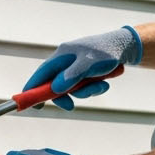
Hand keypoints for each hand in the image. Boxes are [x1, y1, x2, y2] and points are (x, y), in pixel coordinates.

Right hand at [22, 26, 141, 109]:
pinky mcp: (84, 72)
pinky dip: (92, 89)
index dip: (32, 89)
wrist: (125, 47)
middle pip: (54, 84)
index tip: (29, 104)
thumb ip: (72, 76)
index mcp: (61, 55)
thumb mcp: (89, 64)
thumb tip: (55, 89)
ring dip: (84, 92)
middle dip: (65, 96)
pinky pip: (82, 87)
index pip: (41, 74)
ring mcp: (74, 67)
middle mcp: (65, 61)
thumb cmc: (106, 52)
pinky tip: (104, 84)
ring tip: (100, 86)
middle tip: (71, 106)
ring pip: (71, 88)